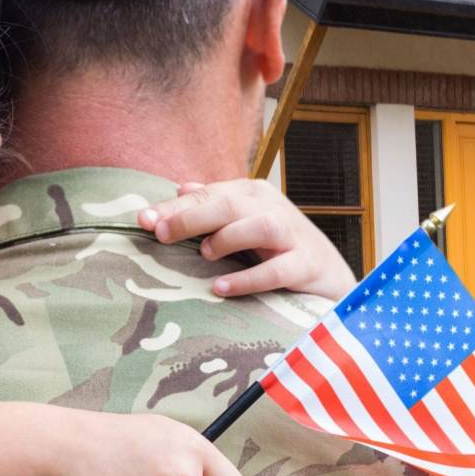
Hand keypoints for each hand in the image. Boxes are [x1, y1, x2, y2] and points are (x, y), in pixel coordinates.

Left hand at [138, 179, 356, 300]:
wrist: (332, 277)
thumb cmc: (279, 248)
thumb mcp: (245, 222)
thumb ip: (214, 206)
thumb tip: (179, 188)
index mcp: (253, 194)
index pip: (208, 195)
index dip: (174, 207)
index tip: (142, 220)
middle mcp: (273, 209)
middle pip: (229, 205)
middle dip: (191, 217)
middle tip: (160, 233)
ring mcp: (293, 237)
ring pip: (259, 226)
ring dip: (227, 238)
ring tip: (204, 254)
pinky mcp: (307, 266)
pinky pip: (278, 270)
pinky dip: (249, 278)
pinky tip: (222, 287)